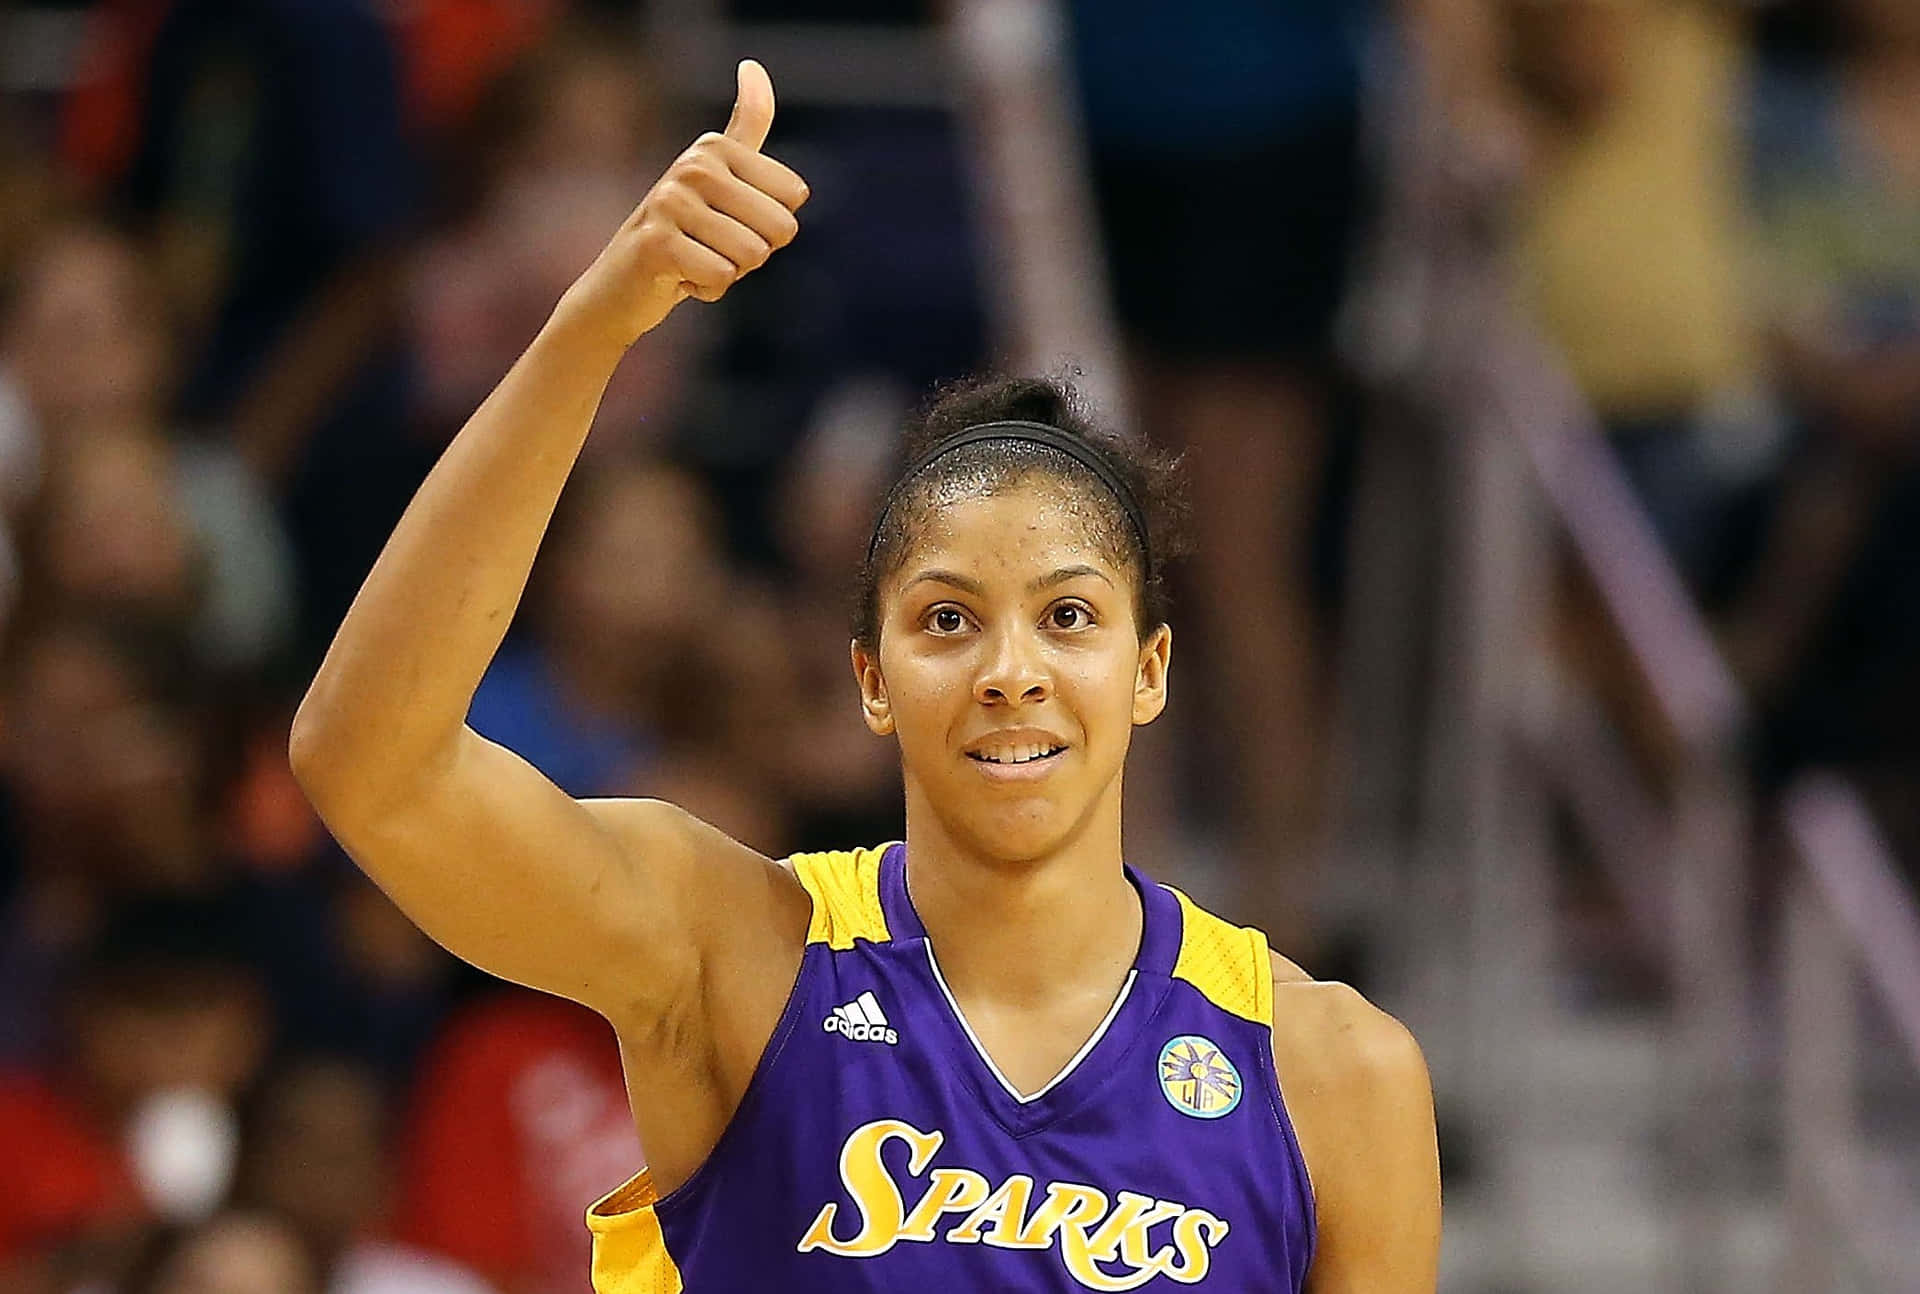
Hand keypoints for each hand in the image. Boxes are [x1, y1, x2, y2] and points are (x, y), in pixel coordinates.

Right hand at [555, 59, 808, 348]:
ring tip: (694, 260)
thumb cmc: (684, 232)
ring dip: (730, 273)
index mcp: (715, 147)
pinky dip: (707, 290)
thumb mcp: (720, 175)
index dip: (771, 226)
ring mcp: (670, 202)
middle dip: (754, 254)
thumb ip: (746, 124)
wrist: (621, 285)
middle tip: (713, 247)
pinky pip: (721, 277)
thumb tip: (753, 65)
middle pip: (779, 228)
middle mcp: (692, 166)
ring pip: (751, 255)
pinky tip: (679, 278)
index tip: (730, 222)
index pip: (793, 198)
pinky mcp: (655, 244)